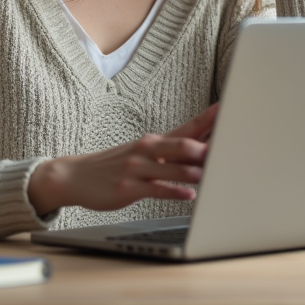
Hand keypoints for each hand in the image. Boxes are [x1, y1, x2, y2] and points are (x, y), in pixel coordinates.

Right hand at [27, 104, 217, 216]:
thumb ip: (172, 152)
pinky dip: (175, 192)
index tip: (229, 110)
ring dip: (194, 172)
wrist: (76, 176)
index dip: (209, 119)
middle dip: (206, 146)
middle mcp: (147, 150)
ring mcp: (137, 168)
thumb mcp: (143, 153)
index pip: (188, 127)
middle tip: (228, 147)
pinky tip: (189, 195)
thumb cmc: (116, 166)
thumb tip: (205, 149)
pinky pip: (156, 189)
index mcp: (155, 141)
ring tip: (212, 174)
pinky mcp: (127, 188)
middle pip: (183, 144)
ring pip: (171, 168)